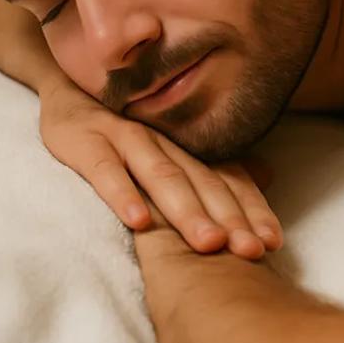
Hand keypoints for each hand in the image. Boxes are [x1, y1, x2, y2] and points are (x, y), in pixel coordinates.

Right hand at [39, 82, 281, 259]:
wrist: (71, 91)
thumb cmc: (128, 131)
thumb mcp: (175, 147)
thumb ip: (216, 165)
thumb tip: (269, 175)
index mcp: (189, 146)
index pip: (229, 181)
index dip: (251, 211)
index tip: (272, 243)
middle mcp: (167, 141)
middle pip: (204, 183)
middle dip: (230, 219)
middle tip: (251, 251)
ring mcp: (128, 138)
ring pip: (163, 177)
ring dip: (187, 211)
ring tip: (209, 243)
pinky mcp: (88, 142)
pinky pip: (107, 170)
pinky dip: (123, 194)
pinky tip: (139, 221)